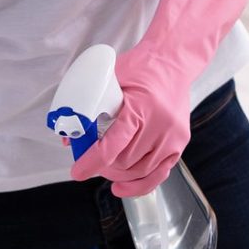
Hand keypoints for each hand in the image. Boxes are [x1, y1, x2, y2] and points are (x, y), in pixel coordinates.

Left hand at [68, 0, 248, 198]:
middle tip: (88, 162)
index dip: (91, 162)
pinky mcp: (180, 144)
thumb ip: (88, 105)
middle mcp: (160, 125)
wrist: (173, 61)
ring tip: (105, 168)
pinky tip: (121, 187)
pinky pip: (158, 174)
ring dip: (118, 174)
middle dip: (102, 167)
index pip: (112, 145)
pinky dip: (139, 185)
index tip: (77, 172)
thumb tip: (68, 137)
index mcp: (140, 108)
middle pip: (124, 162)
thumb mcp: (110, 79)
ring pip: (139, 170)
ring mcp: (172, 137)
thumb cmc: (140, 68)